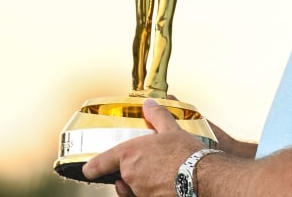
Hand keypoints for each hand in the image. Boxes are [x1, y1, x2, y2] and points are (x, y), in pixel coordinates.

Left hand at [82, 99, 205, 195]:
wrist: (202, 177)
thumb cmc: (186, 153)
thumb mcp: (171, 129)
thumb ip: (157, 116)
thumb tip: (149, 104)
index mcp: (129, 154)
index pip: (100, 163)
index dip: (93, 167)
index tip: (89, 169)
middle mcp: (130, 174)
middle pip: (122, 175)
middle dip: (131, 170)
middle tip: (148, 163)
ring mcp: (139, 191)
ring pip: (134, 187)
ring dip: (142, 182)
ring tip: (161, 172)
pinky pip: (144, 196)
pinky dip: (150, 191)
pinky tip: (163, 184)